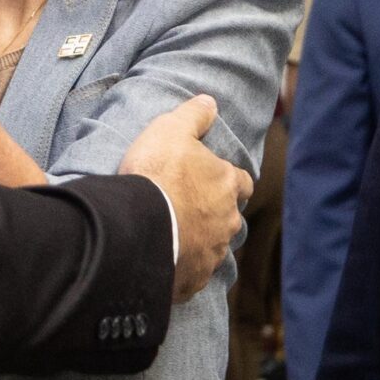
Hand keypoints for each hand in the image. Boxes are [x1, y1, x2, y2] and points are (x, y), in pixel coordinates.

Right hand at [120, 95, 248, 299]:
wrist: (138, 226)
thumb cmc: (156, 174)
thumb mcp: (171, 129)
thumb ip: (193, 115)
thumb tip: (210, 101)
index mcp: (226, 184)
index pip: (241, 182)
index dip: (228, 180)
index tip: (213, 180)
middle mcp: (227, 221)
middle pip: (228, 217)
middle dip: (213, 213)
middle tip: (186, 208)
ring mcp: (212, 253)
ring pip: (213, 246)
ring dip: (199, 240)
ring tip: (173, 235)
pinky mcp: (194, 278)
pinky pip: (193, 274)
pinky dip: (184, 268)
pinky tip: (166, 262)